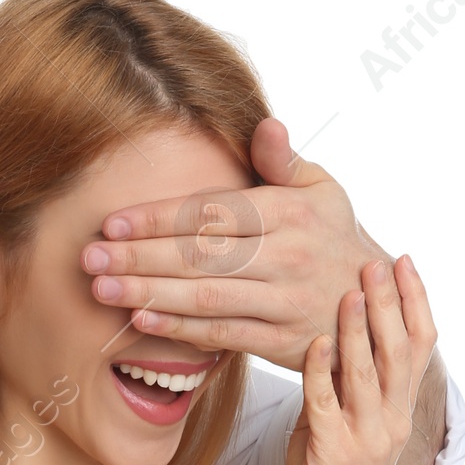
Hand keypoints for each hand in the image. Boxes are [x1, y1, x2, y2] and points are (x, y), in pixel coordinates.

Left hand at [81, 118, 388, 369]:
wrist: (374, 304)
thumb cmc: (333, 237)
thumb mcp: (321, 190)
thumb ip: (282, 162)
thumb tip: (266, 123)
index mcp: (289, 212)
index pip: (211, 213)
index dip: (157, 218)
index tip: (111, 222)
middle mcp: (287, 255)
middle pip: (200, 254)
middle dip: (138, 256)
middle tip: (89, 257)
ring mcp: (285, 300)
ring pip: (206, 295)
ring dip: (148, 292)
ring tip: (102, 289)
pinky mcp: (281, 340)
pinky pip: (223, 333)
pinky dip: (180, 327)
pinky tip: (141, 320)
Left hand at [285, 257, 434, 464]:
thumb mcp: (349, 423)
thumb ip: (346, 384)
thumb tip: (330, 336)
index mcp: (400, 409)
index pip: (420, 345)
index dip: (415, 301)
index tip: (403, 262)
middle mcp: (391, 419)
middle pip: (401, 350)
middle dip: (390, 302)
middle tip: (377, 262)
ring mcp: (365, 435)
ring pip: (367, 372)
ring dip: (360, 328)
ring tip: (352, 290)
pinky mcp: (333, 450)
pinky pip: (327, 402)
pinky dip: (321, 369)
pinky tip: (316, 341)